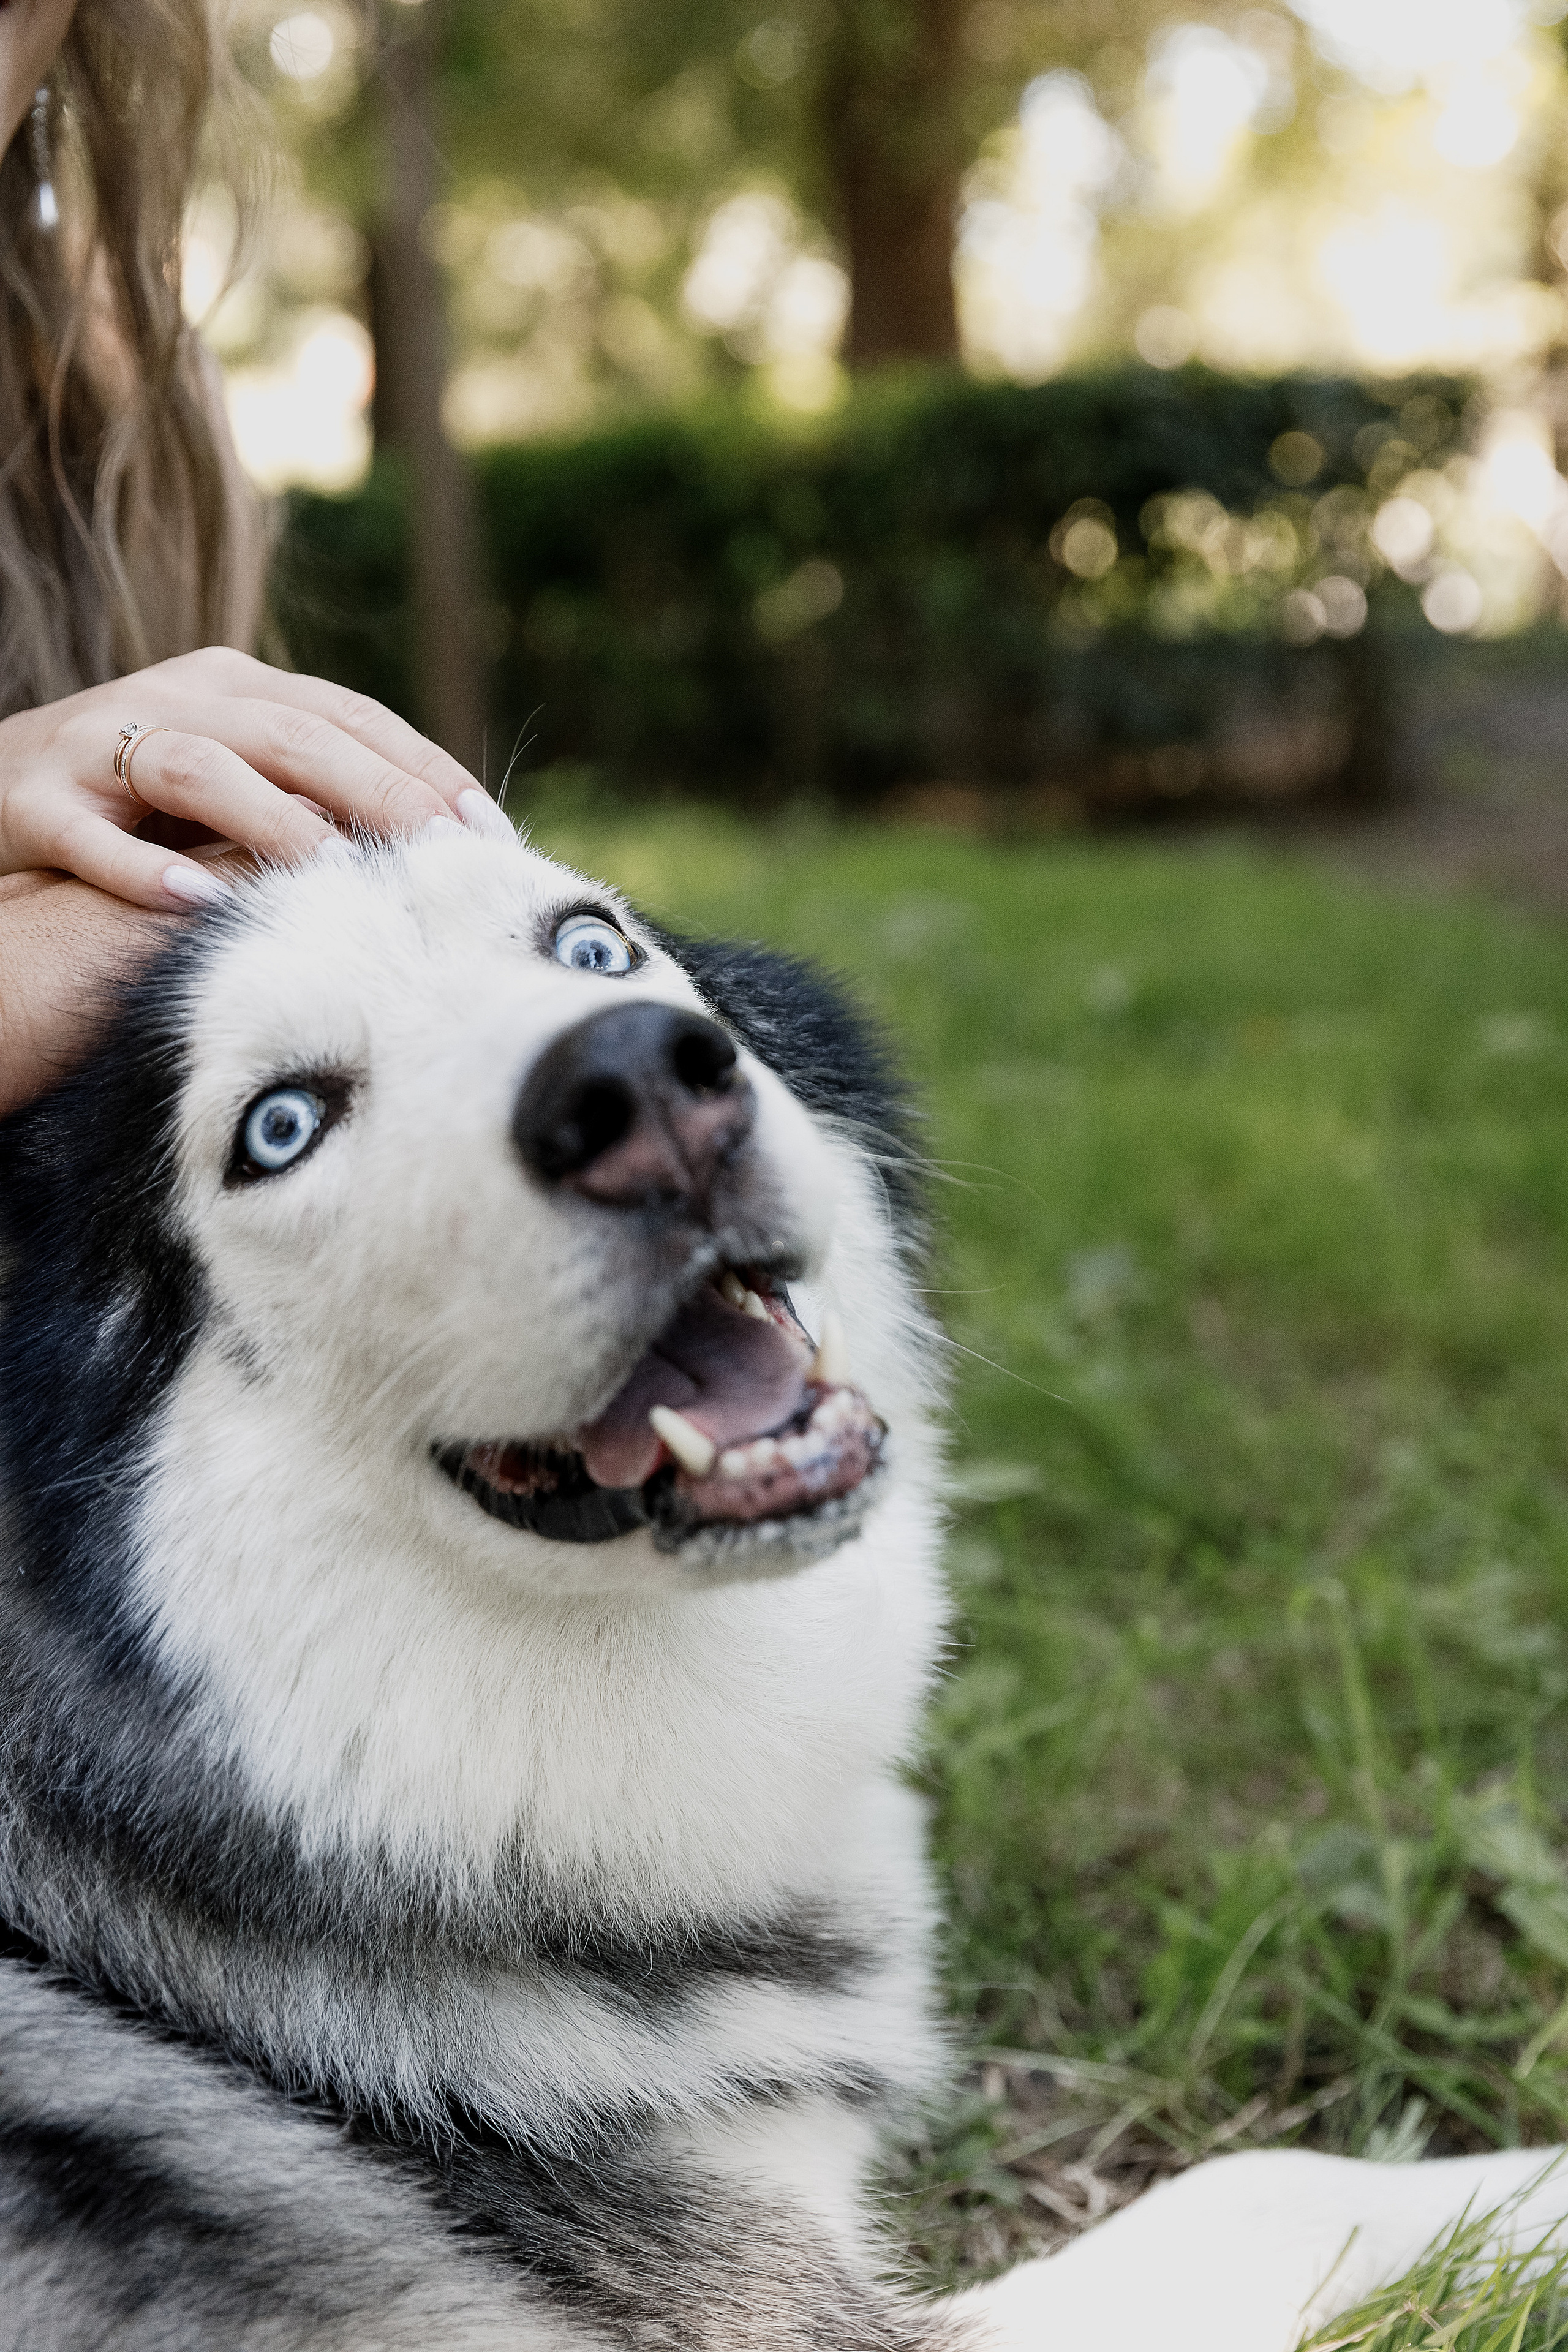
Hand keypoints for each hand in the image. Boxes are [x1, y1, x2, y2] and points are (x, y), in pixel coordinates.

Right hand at [0, 648, 490, 911]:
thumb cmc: (141, 803)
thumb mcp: (236, 776)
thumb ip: (316, 792)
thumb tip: (439, 845)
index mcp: (236, 685)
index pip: (350, 716)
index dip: (423, 768)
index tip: (487, 830)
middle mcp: (175, 699)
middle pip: (293, 735)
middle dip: (376, 793)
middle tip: (441, 852)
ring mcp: (98, 746)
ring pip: (199, 771)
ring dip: (272, 823)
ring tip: (334, 876)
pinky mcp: (33, 803)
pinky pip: (94, 838)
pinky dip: (148, 870)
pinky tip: (202, 903)